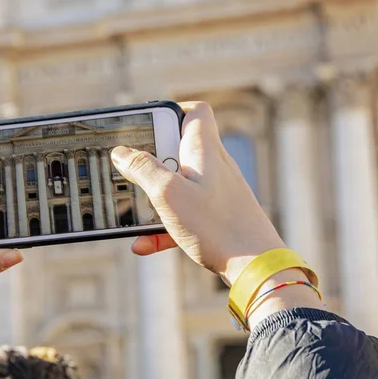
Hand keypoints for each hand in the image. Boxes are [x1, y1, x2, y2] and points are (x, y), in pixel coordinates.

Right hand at [111, 102, 285, 283]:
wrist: (256, 268)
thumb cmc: (216, 227)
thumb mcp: (169, 194)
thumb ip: (143, 169)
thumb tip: (121, 152)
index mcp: (204, 151)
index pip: (195, 111)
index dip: (171, 110)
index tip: (147, 125)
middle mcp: (213, 167)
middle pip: (179, 149)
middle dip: (152, 161)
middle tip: (134, 173)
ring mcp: (216, 193)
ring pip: (178, 186)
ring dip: (154, 198)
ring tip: (134, 212)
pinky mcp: (217, 217)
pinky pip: (184, 214)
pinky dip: (164, 225)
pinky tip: (143, 244)